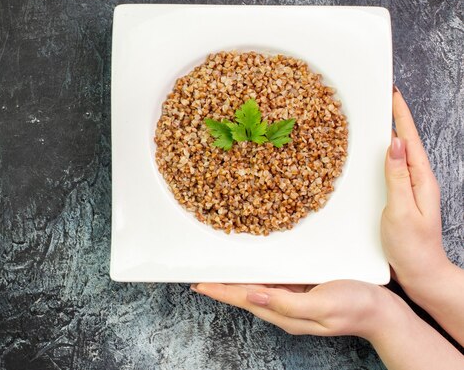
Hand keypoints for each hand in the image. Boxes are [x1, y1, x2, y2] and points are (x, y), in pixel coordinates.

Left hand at [191, 280, 396, 339]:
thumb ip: (287, 303)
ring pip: (257, 289)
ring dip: (237, 281)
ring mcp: (294, 301)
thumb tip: (253, 297)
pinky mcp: (303, 292)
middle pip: (245, 296)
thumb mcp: (322, 305)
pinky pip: (273, 283)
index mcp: (286, 314)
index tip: (200, 284)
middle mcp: (285, 309)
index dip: (220, 291)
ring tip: (219, 273)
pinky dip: (258, 275)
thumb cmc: (357, 307)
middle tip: (202, 277)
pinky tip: (254, 270)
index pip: (244, 301)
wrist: (383, 313)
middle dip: (222, 287)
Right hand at [382, 87, 448, 295]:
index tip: (392, 93)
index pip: (410, 139)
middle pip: (405, 141)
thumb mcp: (402, 210)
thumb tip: (393, 144)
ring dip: (388, 134)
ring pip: (398, 154)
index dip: (401, 115)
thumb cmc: (412, 247)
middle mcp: (419, 180)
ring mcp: (411, 188)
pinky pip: (392, 168)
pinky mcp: (401, 197)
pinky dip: (383, 155)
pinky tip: (374, 154)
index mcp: (422, 179)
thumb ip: (397, 177)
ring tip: (376, 118)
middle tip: (382, 98)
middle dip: (395, 117)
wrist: (421, 273)